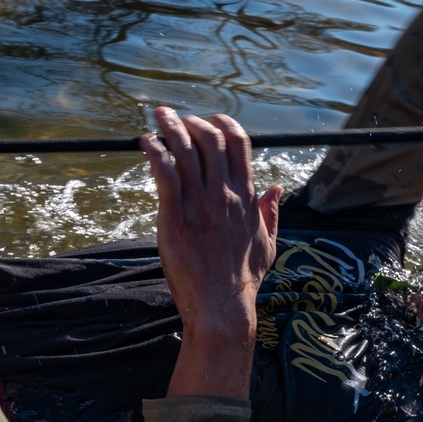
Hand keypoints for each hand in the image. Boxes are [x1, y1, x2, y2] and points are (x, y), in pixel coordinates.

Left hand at [141, 107, 280, 396]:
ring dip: (170, 127)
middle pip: (210, 140)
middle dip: (193, 121)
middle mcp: (225, 195)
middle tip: (176, 118)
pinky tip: (144, 143)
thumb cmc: (244, 279)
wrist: (223, 305)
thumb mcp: (269, 243)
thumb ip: (272, 213)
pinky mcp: (176, 216)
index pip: (239, 145)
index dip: (224, 125)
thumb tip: (277, 188)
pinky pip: (164, 174)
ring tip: (158, 116)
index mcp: (247, 198)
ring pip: (185, 150)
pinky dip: (153, 152)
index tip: (210, 120)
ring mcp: (201, 204)